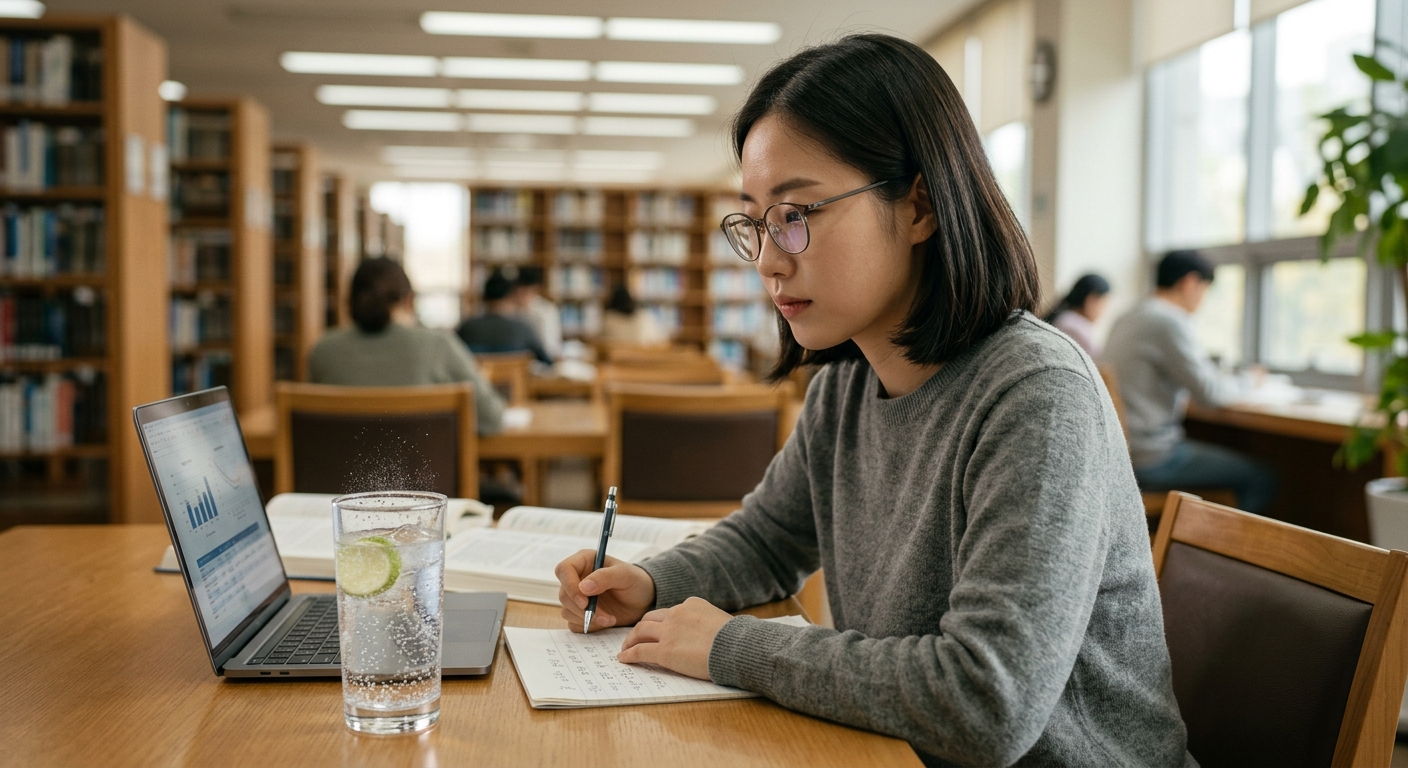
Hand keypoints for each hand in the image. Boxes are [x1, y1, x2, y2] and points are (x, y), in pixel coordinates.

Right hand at [555, 550, 655, 631]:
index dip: (570, 586)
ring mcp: (577, 597)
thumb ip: (605, 577)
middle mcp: (577, 578)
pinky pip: (574, 623)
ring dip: (588, 619)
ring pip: (567, 611)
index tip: (585, 601)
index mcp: (584, 561)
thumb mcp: (625, 575)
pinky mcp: (580, 613)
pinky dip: (588, 626)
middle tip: (604, 615)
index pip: (564, 570)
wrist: (642, 600)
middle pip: (564, 595)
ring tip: (610, 619)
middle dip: (582, 609)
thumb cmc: (635, 581)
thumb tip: (583, 587)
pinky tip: (605, 622)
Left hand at [617, 597, 731, 680]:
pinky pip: (640, 651)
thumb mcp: (721, 621)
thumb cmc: (736, 639)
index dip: (661, 622)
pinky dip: (629, 654)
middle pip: (650, 619)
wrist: (737, 647)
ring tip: (625, 648)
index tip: (657, 629)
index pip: (669, 612)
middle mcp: (677, 614)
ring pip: (640, 632)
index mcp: (691, 604)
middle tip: (634, 637)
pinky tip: (624, 659)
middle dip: (640, 628)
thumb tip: (707, 635)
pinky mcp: (664, 651)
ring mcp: (669, 632)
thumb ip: (707, 623)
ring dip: (630, 640)